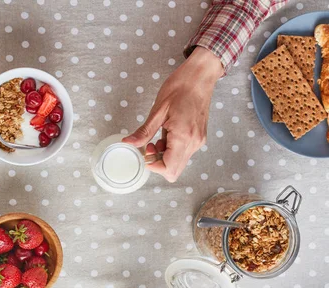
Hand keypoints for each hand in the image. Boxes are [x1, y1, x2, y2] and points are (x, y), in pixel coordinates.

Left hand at [123, 47, 223, 181]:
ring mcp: (198, 141)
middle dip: (158, 162)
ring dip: (165, 155)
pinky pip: (184, 153)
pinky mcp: (199, 137)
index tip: (146, 151)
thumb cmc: (180, 87)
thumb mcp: (157, 110)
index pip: (169, 169)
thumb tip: (128, 143)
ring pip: (179, 162)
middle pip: (174, 170)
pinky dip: (173, 149)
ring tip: (159, 135)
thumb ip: (144, 132)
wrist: (201, 75)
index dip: (153, 166)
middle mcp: (194, 143)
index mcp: (183, 137)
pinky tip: (168, 133)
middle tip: (150, 144)